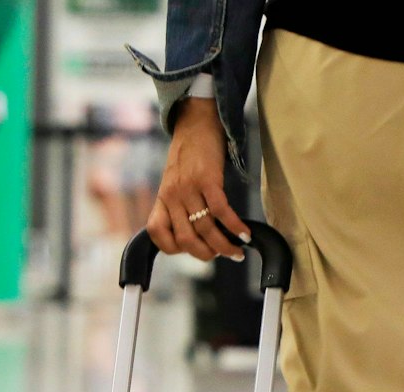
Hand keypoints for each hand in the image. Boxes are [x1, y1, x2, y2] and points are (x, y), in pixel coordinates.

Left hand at [147, 99, 249, 261]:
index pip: (158, 235)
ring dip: (225, 245)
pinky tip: (245, 234)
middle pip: (186, 239)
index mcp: (161, 200)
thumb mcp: (173, 183)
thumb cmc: (188, 155)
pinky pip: (221, 211)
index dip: (176, 250)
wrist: (196, 123)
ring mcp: (188, 188)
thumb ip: (177, 206)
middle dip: (207, 254)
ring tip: (238, 251)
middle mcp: (171, 197)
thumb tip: (197, 232)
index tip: (195, 249)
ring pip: (206, 229)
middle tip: (223, 255)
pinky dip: (235, 226)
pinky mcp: (207, 179)